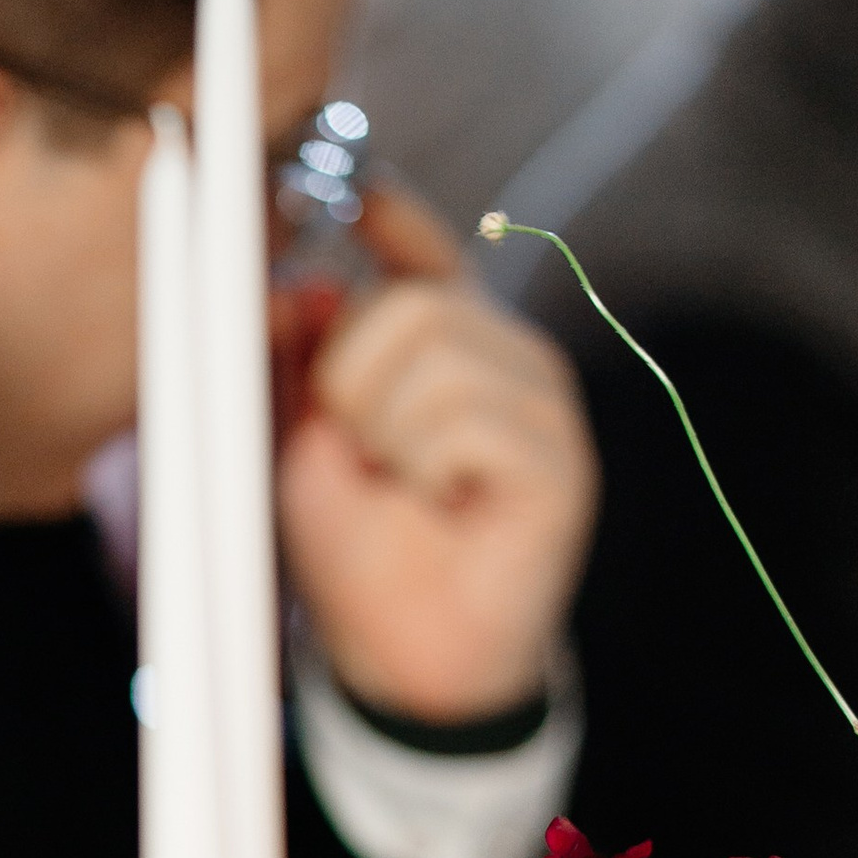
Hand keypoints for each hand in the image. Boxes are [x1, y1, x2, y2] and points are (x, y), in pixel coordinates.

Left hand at [275, 182, 595, 725]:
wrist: (401, 660)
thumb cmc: (360, 550)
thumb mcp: (302, 446)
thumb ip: (296, 365)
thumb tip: (297, 279)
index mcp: (450, 349)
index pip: (426, 255)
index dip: (390, 220)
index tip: (349, 198)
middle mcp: (507, 362)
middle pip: (411, 307)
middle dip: (351, 379)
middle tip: (359, 450)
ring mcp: (544, 411)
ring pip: (439, 362)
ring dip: (387, 434)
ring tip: (403, 486)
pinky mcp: (561, 466)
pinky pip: (468, 424)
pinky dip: (428, 468)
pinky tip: (442, 504)